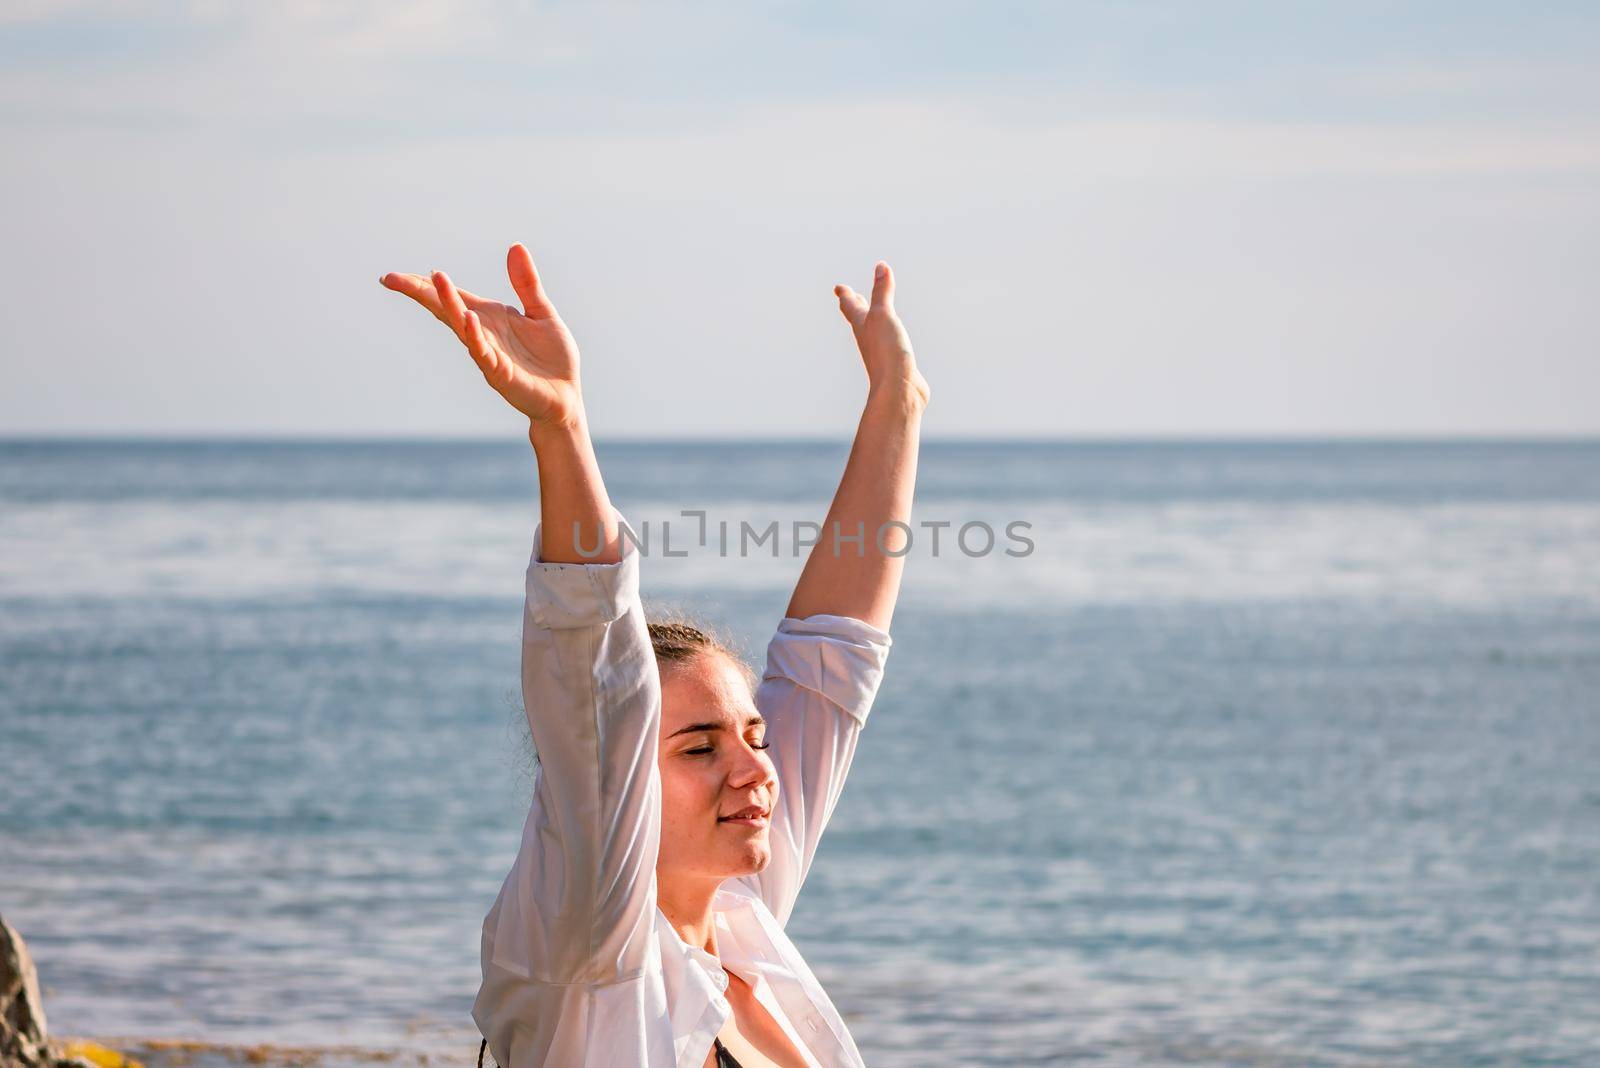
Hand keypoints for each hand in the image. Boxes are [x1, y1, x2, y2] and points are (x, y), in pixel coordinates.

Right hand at [380, 244, 582, 428]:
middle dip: (419, 292)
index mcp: (490, 317)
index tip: (396, 276)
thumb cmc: (553, 359)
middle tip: (390, 278)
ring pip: (461, 326)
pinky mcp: (501, 373)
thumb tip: (515, 246)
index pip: (453, 296)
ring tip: (434, 279)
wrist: (567, 397)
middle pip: (445, 308)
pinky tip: (469, 317)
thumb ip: (526, 283)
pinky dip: (475, 335)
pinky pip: (484, 352)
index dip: (426, 284)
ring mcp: (488, 353)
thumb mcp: (541, 312)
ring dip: (447, 303)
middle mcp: (482, 333)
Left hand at [834, 261, 930, 409]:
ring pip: (875, 333)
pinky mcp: (897, 363)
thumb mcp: (883, 315)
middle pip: (859, 319)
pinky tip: (896, 339)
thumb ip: (882, 292)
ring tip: (875, 315)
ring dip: (873, 321)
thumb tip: (881, 266)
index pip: (851, 306)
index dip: (846, 295)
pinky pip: (891, 345)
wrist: (898, 390)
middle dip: (855, 306)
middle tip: (849, 297)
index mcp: (863, 326)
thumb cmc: (887, 353)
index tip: (839, 287)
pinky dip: (891, 337)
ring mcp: (883, 353)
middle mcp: (869, 340)